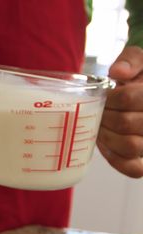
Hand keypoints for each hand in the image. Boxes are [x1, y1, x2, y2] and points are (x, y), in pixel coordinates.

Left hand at [97, 46, 142, 177]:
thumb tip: (119, 72)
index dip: (111, 98)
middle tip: (100, 112)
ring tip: (102, 126)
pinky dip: (116, 159)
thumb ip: (131, 60)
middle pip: (126, 123)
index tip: (106, 95)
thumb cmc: (139, 76)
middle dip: (105, 117)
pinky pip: (134, 169)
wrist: (141, 90)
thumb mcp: (139, 59)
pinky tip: (108, 145)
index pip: (129, 98)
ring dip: (107, 136)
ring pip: (131, 146)